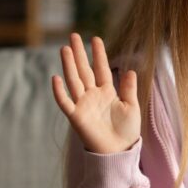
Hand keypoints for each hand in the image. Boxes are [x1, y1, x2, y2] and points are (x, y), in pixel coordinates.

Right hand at [51, 33, 141, 154]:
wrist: (119, 152)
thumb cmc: (127, 131)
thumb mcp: (131, 107)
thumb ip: (129, 89)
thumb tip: (130, 70)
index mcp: (107, 91)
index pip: (101, 68)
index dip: (98, 54)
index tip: (95, 38)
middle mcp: (93, 95)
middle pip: (83, 70)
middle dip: (78, 53)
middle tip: (73, 35)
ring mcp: (83, 104)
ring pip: (74, 81)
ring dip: (68, 65)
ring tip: (65, 49)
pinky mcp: (76, 116)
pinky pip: (65, 102)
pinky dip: (59, 91)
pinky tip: (56, 77)